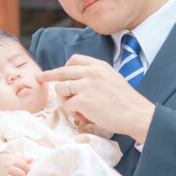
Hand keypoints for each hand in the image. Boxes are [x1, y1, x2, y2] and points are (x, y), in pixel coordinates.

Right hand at [0, 153, 32, 175]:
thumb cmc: (11, 161)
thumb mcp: (17, 157)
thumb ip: (25, 159)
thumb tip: (32, 159)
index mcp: (14, 161)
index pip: (25, 166)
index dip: (28, 169)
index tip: (27, 170)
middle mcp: (8, 167)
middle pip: (21, 174)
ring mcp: (4, 174)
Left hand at [39, 55, 154, 142]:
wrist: (136, 114)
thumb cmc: (125, 101)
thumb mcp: (111, 78)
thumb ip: (94, 76)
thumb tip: (76, 80)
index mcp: (98, 65)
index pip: (74, 60)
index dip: (63, 67)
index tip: (56, 72)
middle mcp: (91, 72)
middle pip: (61, 72)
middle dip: (48, 75)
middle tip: (39, 78)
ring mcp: (86, 85)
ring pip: (60, 88)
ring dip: (65, 99)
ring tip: (78, 107)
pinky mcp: (83, 100)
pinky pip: (67, 105)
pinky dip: (73, 112)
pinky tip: (84, 115)